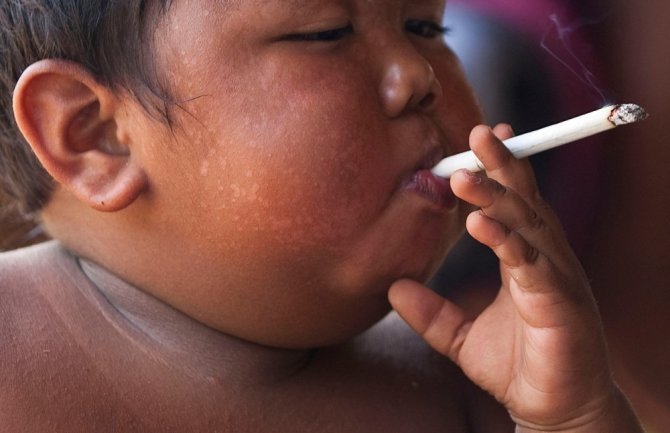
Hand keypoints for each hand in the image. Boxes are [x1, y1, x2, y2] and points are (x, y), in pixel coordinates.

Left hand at [389, 125, 641, 430]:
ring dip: (498, 197)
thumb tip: (393, 290)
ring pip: (529, 224)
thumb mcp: (460, 337)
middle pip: (525, 200)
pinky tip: (482, 226)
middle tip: (476, 134)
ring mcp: (555, 278)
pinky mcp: (560, 303)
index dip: (500, 169)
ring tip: (466, 176)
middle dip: (502, 165)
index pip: (515, 202)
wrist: (553, 407)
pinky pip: (532, 264)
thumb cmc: (517, 366)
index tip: (480, 138)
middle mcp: (545, 258)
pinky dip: (508, 242)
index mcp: (525, 257)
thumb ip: (430, 313)